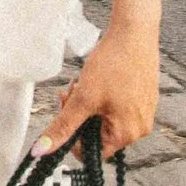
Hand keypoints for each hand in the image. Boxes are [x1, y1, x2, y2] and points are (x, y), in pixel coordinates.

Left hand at [41, 12, 158, 157]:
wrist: (134, 32)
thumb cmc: (114, 63)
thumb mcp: (83, 98)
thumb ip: (62, 127)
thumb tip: (42, 151)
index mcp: (128, 134)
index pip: (94, 152)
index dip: (74, 138)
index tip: (66, 115)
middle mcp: (140, 128)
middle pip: (99, 135)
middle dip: (80, 117)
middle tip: (72, 95)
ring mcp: (144, 113)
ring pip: (105, 120)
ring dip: (88, 106)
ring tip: (84, 84)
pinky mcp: (143, 99)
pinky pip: (117, 108)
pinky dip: (101, 98)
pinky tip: (99, 80)